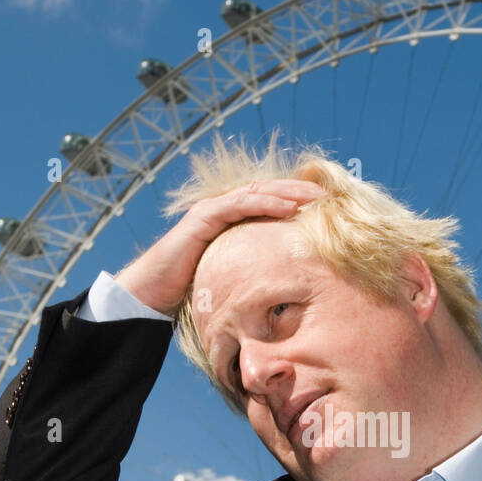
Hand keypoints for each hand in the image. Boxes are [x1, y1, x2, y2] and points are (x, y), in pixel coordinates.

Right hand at [115, 179, 326, 315]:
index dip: (296, 199)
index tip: (326, 204)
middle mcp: (223, 209)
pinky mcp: (203, 217)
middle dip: (299, 189)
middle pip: (268, 191)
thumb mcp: (232, 278)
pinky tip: (287, 207)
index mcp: (232, 220)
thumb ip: (254, 273)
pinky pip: (238, 204)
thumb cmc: (191, 289)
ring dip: (288, 192)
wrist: (153, 291)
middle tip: (328, 192)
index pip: (269, 202)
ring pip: (257, 192)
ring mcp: (212, 210)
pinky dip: (265, 203)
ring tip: (314, 196)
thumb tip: (285, 291)